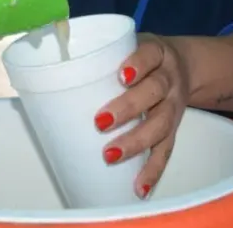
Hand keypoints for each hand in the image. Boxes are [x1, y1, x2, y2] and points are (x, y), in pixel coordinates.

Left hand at [94, 34, 190, 197]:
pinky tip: (139, 187)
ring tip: (110, 155)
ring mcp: (174, 105)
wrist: (186, 66)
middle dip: (128, 107)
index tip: (121, 76)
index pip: (149, 54)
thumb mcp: (129, 46)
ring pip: (161, 124)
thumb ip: (100, 58)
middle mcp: (168, 79)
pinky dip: (153, 170)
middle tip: (100, 122)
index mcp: (156, 53)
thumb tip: (46, 77)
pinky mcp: (174, 129)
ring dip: (136, 142)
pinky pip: (166, 151)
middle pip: (154, 91)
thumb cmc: (143, 59)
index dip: (138, 64)